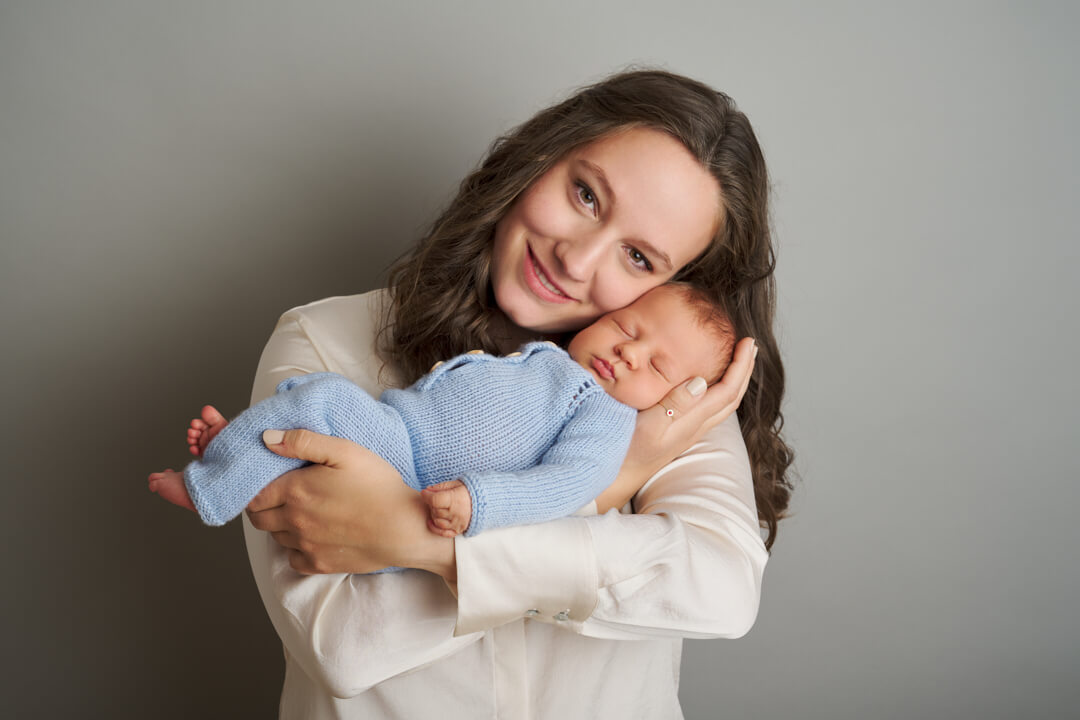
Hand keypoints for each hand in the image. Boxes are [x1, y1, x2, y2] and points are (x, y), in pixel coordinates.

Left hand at [244, 429, 455, 580]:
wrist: (405, 528)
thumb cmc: (379, 486)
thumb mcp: (345, 451)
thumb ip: (303, 442)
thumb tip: (267, 439)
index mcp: (296, 491)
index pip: (254, 494)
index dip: (256, 487)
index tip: (269, 482)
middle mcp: (294, 521)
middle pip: (258, 518)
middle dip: (263, 507)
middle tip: (282, 496)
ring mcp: (305, 546)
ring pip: (275, 537)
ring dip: (280, 525)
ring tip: (303, 512)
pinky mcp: (319, 565)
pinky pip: (292, 558)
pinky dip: (296, 548)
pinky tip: (313, 535)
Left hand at [421, 480, 472, 537]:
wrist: (486, 500)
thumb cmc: (470, 491)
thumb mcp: (456, 484)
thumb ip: (441, 487)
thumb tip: (427, 490)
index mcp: (456, 499)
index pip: (435, 500)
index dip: (426, 496)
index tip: (424, 492)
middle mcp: (456, 513)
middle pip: (435, 510)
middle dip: (431, 503)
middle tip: (434, 497)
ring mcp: (457, 523)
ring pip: (437, 521)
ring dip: (434, 514)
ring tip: (438, 507)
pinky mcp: (459, 530)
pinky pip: (443, 533)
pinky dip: (435, 528)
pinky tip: (431, 521)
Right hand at [603, 337, 756, 508]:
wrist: (618, 476)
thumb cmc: (629, 450)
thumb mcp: (649, 424)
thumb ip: (675, 404)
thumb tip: (702, 382)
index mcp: (692, 420)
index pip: (727, 390)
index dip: (740, 365)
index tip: (747, 342)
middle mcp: (696, 426)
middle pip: (732, 397)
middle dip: (744, 370)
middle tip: (750, 346)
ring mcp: (689, 430)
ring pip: (724, 404)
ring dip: (735, 380)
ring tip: (738, 361)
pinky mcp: (680, 432)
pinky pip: (710, 408)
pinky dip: (719, 389)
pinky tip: (709, 384)